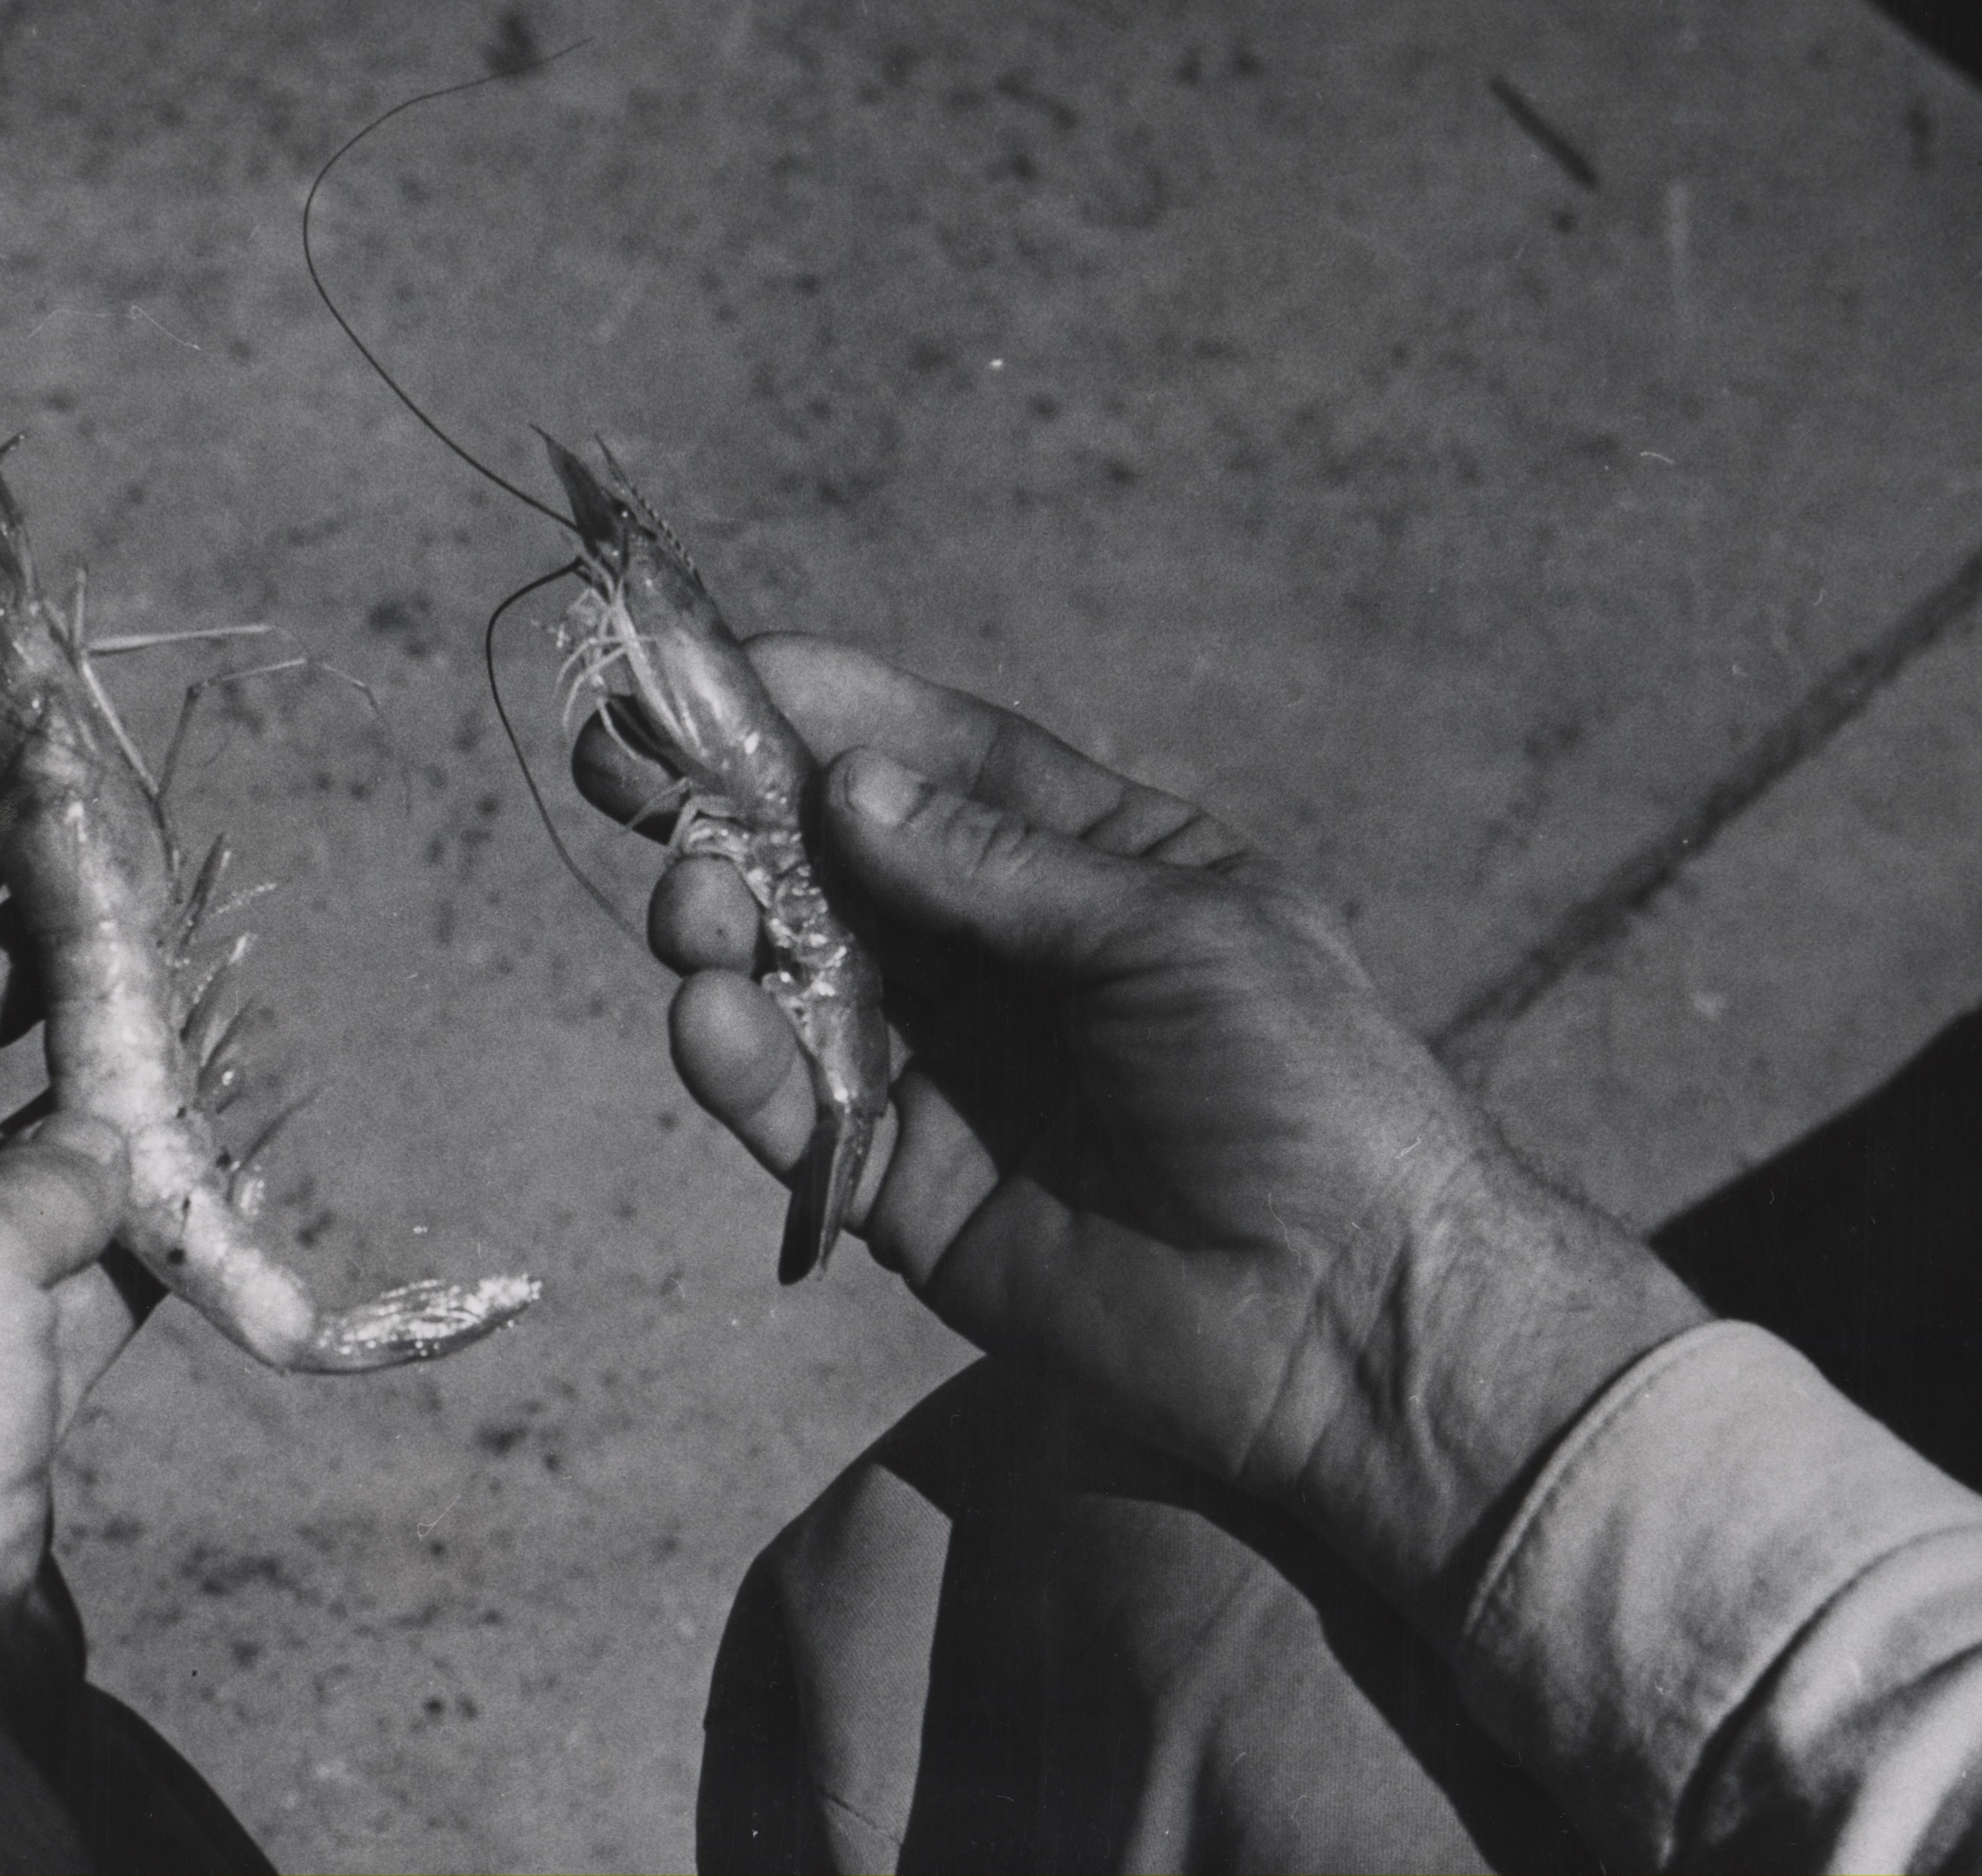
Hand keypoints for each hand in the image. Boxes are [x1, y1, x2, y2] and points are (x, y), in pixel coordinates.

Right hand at [579, 637, 1705, 1613]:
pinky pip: (801, 1111)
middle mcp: (1009, 960)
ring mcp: (954, 1074)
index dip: (831, 711)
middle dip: (734, 812)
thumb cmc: (1304, 1087)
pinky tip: (708, 1018)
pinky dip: (742, 1064)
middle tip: (630, 770)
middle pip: (841, 864)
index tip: (720, 665)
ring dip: (724, 930)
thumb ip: (1000, 868)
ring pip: (798, 979)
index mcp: (1095, 868)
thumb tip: (850, 789)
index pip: (940, 763)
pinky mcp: (911, 1190)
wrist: (1352, 1316)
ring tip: (688, 908)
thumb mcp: (1172, 935)